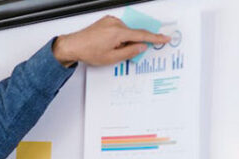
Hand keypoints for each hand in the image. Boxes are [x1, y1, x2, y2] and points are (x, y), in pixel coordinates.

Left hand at [53, 16, 169, 66]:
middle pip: (132, 33)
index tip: (165, 37)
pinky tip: (108, 44)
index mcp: (118, 32)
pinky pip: (118, 28)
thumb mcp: (112, 58)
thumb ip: (129, 52)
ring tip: (110, 49)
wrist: (73, 46)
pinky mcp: (106, 21)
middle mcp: (115, 23)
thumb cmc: (88, 52)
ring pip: (125, 32)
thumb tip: (141, 47)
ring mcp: (110, 21)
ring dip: (123, 41)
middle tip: (121, 52)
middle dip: (131, 44)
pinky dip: (118, 36)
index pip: (142, 34)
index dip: (155, 37)